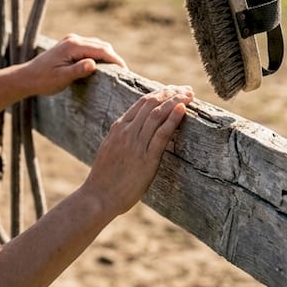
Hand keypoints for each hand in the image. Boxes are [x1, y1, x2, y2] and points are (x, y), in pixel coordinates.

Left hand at [20, 33, 126, 95]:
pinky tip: (103, 66)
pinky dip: (99, 55)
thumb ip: (78, 70)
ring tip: (116, 70)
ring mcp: (72, 41)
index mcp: (73, 46)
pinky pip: (90, 47)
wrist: (27, 77)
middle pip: (101, 45)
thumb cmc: (43, 80)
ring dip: (107, 56)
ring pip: (97, 45)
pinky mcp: (70, 45)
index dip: (115, 60)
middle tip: (124, 73)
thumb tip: (93, 63)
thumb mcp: (61, 78)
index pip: (101, 50)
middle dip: (114, 58)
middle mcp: (74, 39)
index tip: (125, 71)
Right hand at [83, 84, 192, 217]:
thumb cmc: (104, 179)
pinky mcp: (146, 159)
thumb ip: (120, 138)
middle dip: (171, 92)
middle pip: (151, 104)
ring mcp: (136, 144)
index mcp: (117, 128)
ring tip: (189, 94)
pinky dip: (173, 119)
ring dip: (175, 101)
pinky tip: (182, 109)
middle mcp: (126, 132)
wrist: (97, 197)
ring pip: (157, 114)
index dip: (159, 93)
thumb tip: (132, 132)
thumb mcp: (109, 150)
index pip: (141, 103)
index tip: (172, 89)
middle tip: (186, 89)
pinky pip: (161, 134)